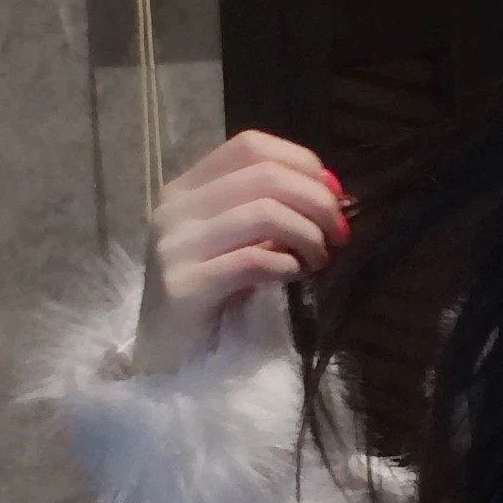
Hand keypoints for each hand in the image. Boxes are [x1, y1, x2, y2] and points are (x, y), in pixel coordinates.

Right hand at [131, 130, 353, 375]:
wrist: (164, 356)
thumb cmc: (209, 297)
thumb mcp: (235, 243)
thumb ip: (268, 213)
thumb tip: (332, 194)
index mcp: (186, 188)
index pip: (251, 146)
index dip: (302, 163)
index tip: (334, 194)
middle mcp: (174, 208)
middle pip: (265, 176)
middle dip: (317, 201)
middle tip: (338, 233)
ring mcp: (174, 245)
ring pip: (263, 213)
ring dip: (308, 235)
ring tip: (319, 260)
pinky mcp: (183, 285)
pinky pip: (253, 260)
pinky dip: (287, 265)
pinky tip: (295, 276)